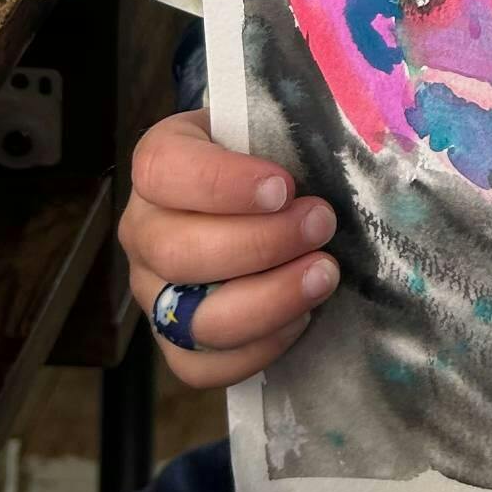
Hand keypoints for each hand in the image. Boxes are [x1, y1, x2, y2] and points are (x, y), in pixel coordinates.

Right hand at [119, 108, 340, 387]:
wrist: (265, 197)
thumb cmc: (270, 155)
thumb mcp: (271, 124)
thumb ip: (291, 126)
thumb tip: (347, 137)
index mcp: (159, 164)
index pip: (164, 170)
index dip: (222, 183)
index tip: (283, 186)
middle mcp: (144, 230)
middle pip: (179, 253)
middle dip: (261, 244)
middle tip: (321, 225)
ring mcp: (154, 291)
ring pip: (193, 318)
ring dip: (269, 300)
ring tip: (324, 274)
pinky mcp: (175, 341)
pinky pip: (201, 366)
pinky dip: (258, 348)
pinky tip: (302, 318)